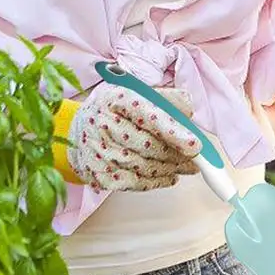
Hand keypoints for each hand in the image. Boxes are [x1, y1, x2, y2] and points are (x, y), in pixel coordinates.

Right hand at [68, 84, 202, 190]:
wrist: (78, 127)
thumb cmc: (117, 109)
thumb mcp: (140, 92)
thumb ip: (168, 99)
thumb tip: (188, 111)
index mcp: (117, 98)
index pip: (149, 116)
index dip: (173, 132)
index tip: (194, 145)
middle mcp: (103, 123)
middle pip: (148, 145)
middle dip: (177, 154)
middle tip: (196, 158)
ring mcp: (98, 150)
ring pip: (143, 166)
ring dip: (170, 168)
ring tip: (185, 166)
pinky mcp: (97, 172)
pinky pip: (133, 182)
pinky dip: (155, 182)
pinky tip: (168, 176)